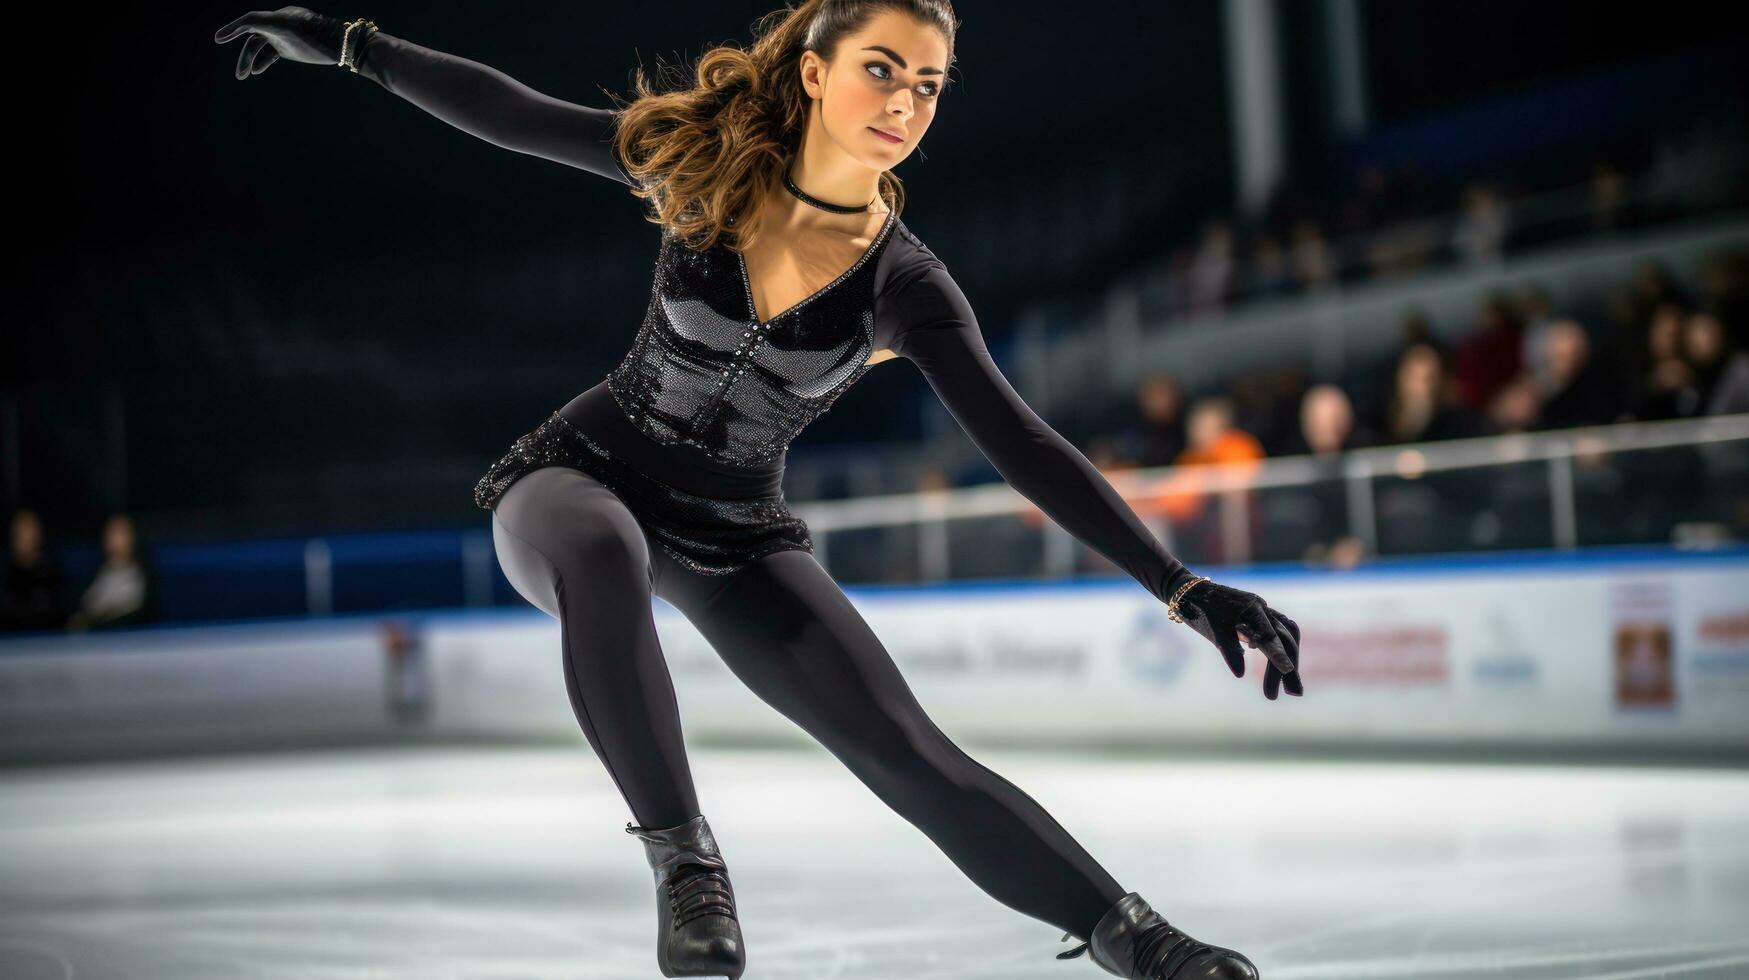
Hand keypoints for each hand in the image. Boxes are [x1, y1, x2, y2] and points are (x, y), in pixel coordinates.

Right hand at [213, 7, 349, 78]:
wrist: (342, 44)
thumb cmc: (320, 37)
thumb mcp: (293, 32)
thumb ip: (271, 25)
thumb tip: (248, 22)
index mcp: (277, 17)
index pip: (250, 21)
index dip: (232, 29)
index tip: (218, 39)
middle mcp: (277, 24)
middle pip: (253, 39)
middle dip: (245, 56)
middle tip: (239, 75)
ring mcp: (282, 36)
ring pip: (260, 48)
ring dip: (250, 61)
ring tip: (242, 76)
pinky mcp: (288, 47)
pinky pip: (269, 53)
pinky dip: (261, 62)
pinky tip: (255, 71)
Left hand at [1172, 578, 1302, 699]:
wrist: (1190, 591)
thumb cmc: (1200, 610)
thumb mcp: (1212, 631)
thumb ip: (1228, 650)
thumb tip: (1241, 674)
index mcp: (1252, 609)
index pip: (1269, 636)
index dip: (1279, 655)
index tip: (1288, 670)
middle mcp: (1262, 608)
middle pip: (1284, 638)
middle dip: (1289, 667)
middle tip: (1293, 694)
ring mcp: (1262, 610)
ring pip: (1285, 635)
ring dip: (1289, 659)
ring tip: (1288, 687)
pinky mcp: (1259, 616)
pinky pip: (1277, 631)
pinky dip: (1279, 649)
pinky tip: (1275, 667)